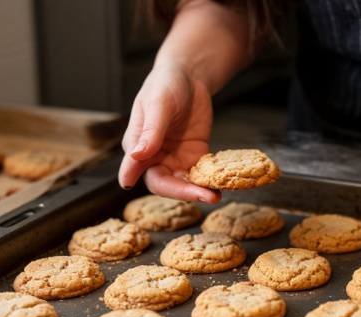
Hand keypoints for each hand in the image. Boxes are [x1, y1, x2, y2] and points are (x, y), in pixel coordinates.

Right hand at [118, 64, 220, 202]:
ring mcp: (175, 159)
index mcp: (137, 145)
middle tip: (205, 196)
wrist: (189, 77)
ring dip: (199, 190)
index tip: (149, 190)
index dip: (141, 181)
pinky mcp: (194, 156)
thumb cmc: (165, 85)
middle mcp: (154, 157)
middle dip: (184, 192)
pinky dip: (211, 180)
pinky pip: (201, 174)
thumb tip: (137, 155)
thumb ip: (150, 131)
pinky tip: (224, 183)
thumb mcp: (158, 105)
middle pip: (164, 184)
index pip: (136, 169)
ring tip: (216, 194)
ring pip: (184, 183)